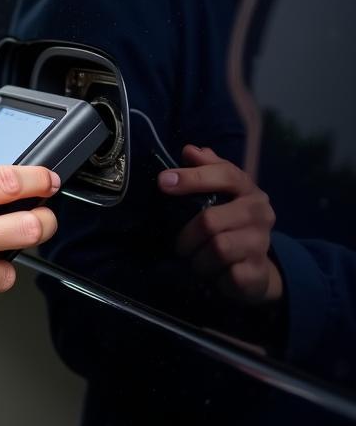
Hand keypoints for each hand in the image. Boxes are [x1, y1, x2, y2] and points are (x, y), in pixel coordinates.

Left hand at [159, 145, 281, 303]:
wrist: (256, 267)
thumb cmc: (230, 221)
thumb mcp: (219, 193)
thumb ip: (206, 169)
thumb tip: (190, 150)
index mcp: (248, 189)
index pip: (225, 174)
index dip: (193, 177)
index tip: (163, 182)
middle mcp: (260, 213)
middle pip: (210, 220)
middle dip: (187, 236)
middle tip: (180, 244)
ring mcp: (262, 243)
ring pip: (217, 249)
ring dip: (198, 258)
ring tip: (196, 259)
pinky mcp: (258, 272)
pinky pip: (227, 274)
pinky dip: (214, 276)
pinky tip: (215, 273)